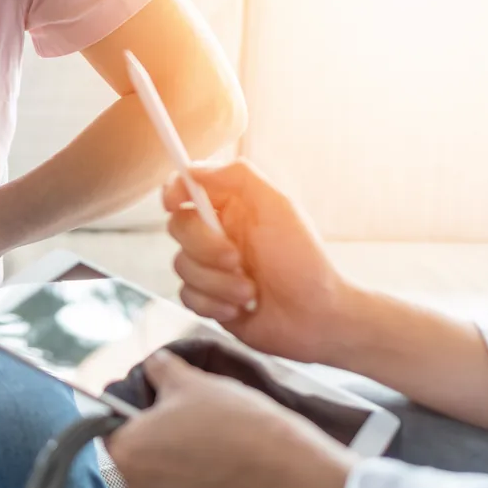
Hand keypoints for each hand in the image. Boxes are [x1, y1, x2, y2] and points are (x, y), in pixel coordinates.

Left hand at [107, 350, 358, 487]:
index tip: (164, 420)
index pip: (115, 432)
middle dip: (161, 454)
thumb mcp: (193, 381)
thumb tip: (153, 365)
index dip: (141, 422)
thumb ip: (160, 369)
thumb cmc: (237, 425)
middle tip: (197, 439)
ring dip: (178, 484)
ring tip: (214, 464)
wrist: (287, 470)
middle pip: (138, 467)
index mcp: (126, 450)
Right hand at [165, 159, 353, 363]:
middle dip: (206, 248)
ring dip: (217, 282)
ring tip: (249, 292)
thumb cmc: (303, 262)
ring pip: (181, 266)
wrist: (314, 319)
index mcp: (233, 206)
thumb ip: (238, 177)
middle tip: (238, 260)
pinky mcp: (208, 298)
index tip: (173, 203)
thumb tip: (193, 168)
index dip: (174, 193)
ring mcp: (211, 267)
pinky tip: (240, 309)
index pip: (187, 188)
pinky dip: (214, 304)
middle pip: (179, 228)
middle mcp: (218, 233)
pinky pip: (187, 296)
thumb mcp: (279, 207)